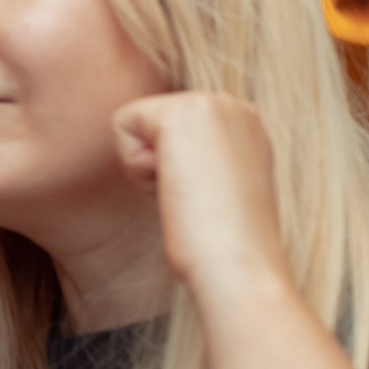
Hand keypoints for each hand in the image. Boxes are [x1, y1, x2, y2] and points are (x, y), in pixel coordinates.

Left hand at [112, 91, 290, 299]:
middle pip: (152, 121)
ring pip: (136, 122)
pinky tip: (170, 186)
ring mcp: (212, 103)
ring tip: (187, 194)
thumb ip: (201, 163)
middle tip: (195, 199)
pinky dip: (134, 165)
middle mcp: (234, 106)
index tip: (206, 199)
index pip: (174, 129)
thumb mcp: (219, 191)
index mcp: (246, 125)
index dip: (174, 169)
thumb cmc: (226, 248)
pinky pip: (122, 123)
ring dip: (148, 168)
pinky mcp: (183, 112)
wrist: (240, 265)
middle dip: (159, 164)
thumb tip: (169, 163)